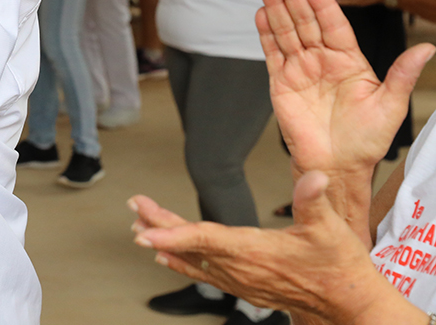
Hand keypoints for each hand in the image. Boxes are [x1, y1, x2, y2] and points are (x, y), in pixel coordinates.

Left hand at [131, 171, 406, 322]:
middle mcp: (240, 268)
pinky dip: (181, 262)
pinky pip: (204, 274)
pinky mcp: (243, 286)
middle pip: (191, 245)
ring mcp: (239, 280)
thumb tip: (316, 177)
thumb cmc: (339, 265)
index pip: (206, 239)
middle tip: (134, 207)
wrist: (348, 305)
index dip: (173, 234)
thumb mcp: (329, 228)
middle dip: (159, 225)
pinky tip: (162, 257)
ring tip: (138, 227)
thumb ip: (315, 200)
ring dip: (166, 241)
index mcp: (254, 250)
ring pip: (193, 259)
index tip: (144, 230)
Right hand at [256, 0, 430, 194]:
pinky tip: (260, 13)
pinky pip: (272, 53)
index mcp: (349, 60)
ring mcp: (300, 69)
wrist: (338, 167)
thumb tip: (428, 48)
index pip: (334, 24)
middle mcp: (323, 59)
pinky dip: (265, 33)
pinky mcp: (281, 83)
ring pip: (286, 31)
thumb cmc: (367, 140)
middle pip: (305, 21)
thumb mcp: (391, 105)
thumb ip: (403, 74)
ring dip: (275, 6)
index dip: (323, 4)